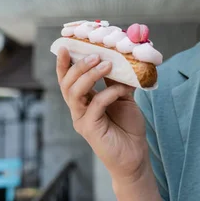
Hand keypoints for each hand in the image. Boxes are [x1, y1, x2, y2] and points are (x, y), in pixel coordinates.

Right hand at [56, 47, 148, 182]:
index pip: (68, 79)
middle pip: (67, 83)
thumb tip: (119, 58)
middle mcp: (78, 109)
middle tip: (95, 54)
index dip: (64, 63)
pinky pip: (95, 105)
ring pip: (75, 93)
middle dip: (78, 66)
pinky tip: (122, 90)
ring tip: (106, 64)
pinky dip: (108, 93)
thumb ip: (117, 80)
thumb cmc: (127, 126)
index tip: (67, 46)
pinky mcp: (90, 129)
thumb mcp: (123, 97)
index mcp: (83, 100)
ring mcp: (82, 119)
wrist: (134, 154)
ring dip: (89, 76)